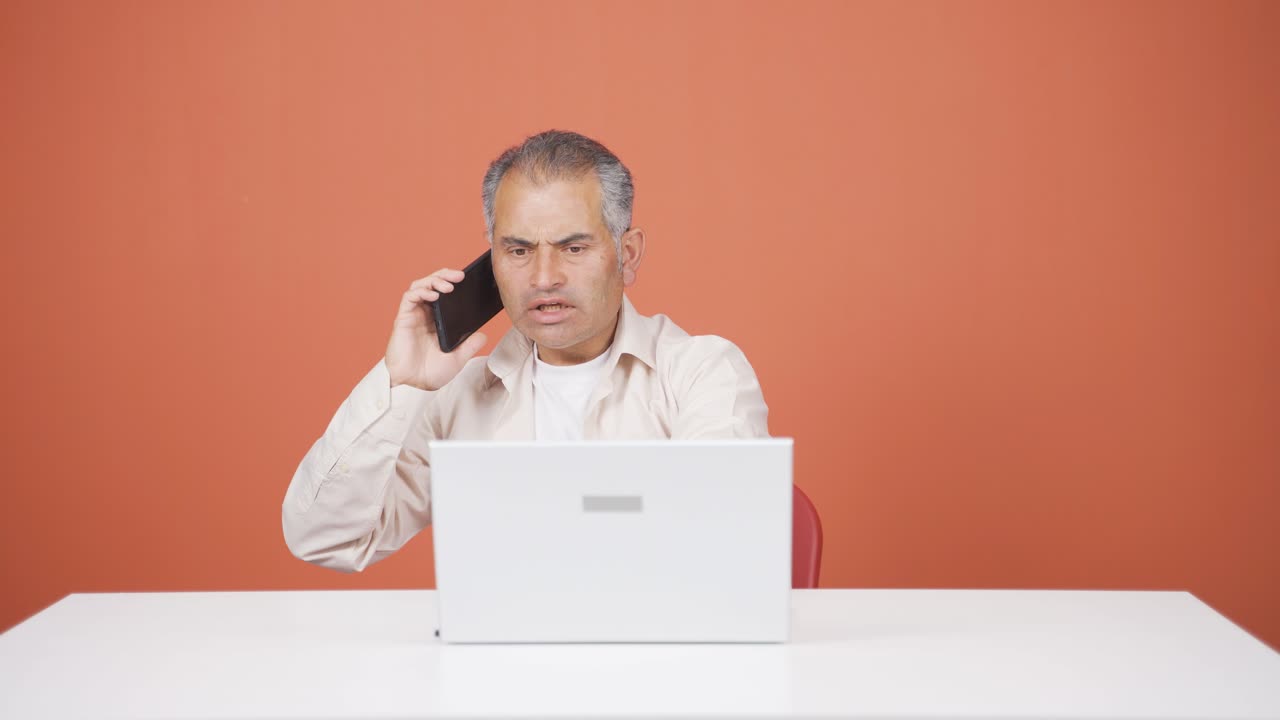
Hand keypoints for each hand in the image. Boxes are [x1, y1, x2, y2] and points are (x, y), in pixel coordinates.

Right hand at [385, 268, 488, 389]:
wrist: (412, 385)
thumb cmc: (430, 373)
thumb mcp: (458, 359)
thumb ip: (470, 346)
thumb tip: (484, 335)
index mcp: (438, 320)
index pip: (445, 293)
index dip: (454, 283)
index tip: (469, 280)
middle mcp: (425, 314)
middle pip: (433, 283)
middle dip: (446, 275)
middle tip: (461, 275)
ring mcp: (414, 315)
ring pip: (421, 286)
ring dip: (434, 280)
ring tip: (449, 284)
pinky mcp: (404, 318)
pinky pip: (410, 297)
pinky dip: (421, 291)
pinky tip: (433, 294)